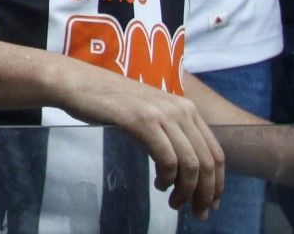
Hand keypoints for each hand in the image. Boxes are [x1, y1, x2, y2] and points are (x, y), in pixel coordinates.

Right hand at [55, 61, 224, 218]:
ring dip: (185, 190)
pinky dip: (167, 178)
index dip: (217, 183)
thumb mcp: (149, 113)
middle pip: (208, 162)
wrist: (76, 82)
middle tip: (197, 212)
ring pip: (190, 164)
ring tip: (174, 202)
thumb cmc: (108, 100)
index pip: (216, 152)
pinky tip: (158, 183)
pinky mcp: (143, 120)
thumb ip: (170, 131)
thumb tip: (187, 166)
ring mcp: (162, 114)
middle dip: (205, 193)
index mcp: (186, 108)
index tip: (210, 203)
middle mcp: (181, 109)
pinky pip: (167, 159)